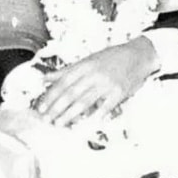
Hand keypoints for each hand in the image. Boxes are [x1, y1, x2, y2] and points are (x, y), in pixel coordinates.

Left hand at [35, 37, 158, 126]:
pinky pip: (107, 106)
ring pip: (85, 101)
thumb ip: (66, 71)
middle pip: (71, 93)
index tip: (41, 106)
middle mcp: (93, 74)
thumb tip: (45, 78)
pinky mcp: (120, 92)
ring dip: (71, 114)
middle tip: (46, 118)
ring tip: (60, 123)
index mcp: (83, 65)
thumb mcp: (86, 60)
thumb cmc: (110, 58)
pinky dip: (98, 114)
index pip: (63, 82)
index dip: (51, 95)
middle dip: (57, 107)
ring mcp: (106, 83)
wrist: (136, 55)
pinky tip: (89, 122)